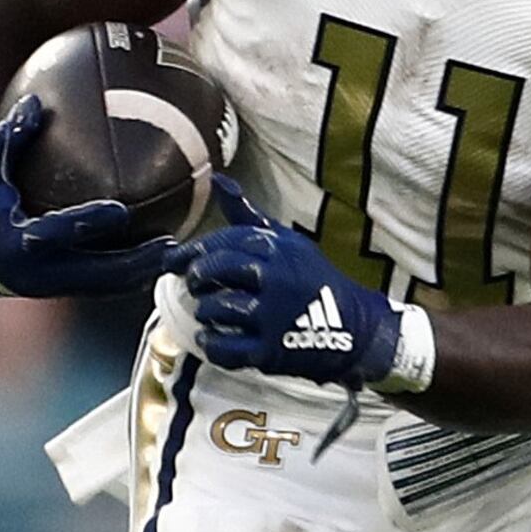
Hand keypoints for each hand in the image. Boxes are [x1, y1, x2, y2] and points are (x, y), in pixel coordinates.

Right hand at [0, 96, 187, 299]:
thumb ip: (8, 137)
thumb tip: (34, 102)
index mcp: (16, 242)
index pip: (58, 232)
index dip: (88, 223)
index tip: (120, 210)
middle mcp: (35, 271)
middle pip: (94, 274)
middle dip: (134, 264)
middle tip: (170, 246)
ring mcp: (47, 285)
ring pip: (101, 286)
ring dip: (138, 274)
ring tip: (174, 256)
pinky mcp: (55, 288)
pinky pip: (96, 285)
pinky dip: (124, 275)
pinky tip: (153, 259)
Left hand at [179, 181, 405, 384]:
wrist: (356, 328)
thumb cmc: (312, 281)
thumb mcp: (286, 242)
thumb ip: (247, 216)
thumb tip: (219, 180)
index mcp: (277, 249)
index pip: (224, 242)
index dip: (193, 251)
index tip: (174, 260)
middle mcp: (275, 279)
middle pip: (216, 270)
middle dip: (197, 277)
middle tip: (194, 284)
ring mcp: (273, 316)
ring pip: (217, 308)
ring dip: (204, 310)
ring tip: (208, 311)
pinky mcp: (271, 350)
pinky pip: (227, 348)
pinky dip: (212, 344)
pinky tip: (211, 338)